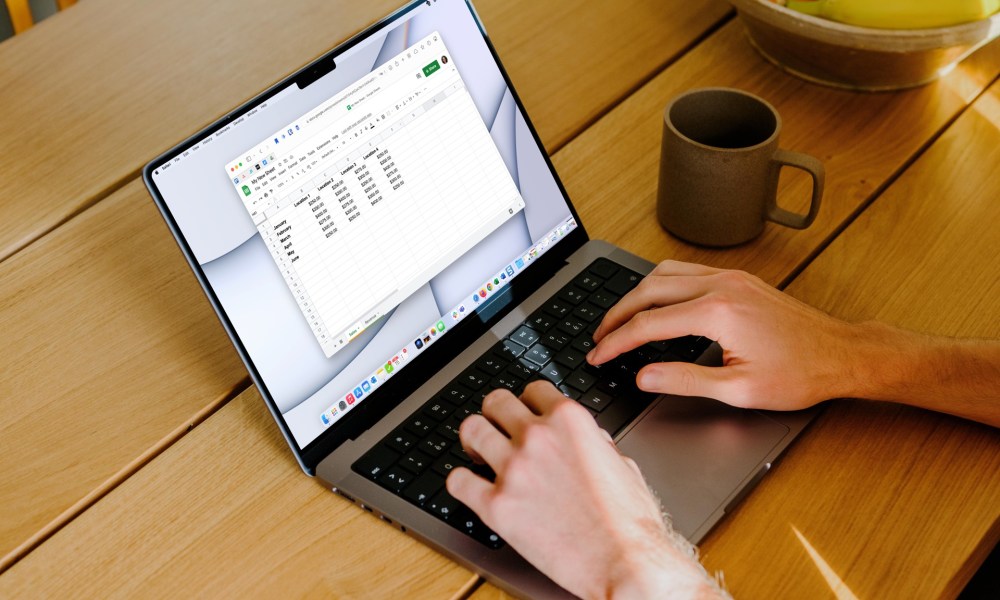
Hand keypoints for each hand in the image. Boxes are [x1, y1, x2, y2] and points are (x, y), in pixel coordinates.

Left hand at [446, 381, 718, 598]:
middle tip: (496, 427)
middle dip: (496, 413)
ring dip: (473, 439)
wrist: (625, 563)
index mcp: (570, 421)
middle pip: (496, 402)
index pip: (534, 390)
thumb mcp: (620, 462)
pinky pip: (457, 480)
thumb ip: (593, 442)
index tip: (526, 412)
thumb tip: (583, 439)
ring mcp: (513, 470)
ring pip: (471, 430)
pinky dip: (461, 481)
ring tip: (478, 453)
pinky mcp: (496, 506)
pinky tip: (471, 487)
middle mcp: (538, 438)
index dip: (529, 402)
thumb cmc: (629, 521)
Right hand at [589, 260, 865, 410]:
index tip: (598, 356)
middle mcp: (721, 286)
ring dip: (636, 294)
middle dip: (616, 314)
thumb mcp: (738, 390)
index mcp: (718, 313)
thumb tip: (643, 377)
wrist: (842, 354)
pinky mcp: (738, 279)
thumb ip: (684, 381)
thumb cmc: (799, 374)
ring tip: (619, 319)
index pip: (647, 324)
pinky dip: (659, 285)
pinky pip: (685, 272)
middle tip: (598, 337)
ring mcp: (730, 278)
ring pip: (664, 273)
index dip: (616, 343)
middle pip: (648, 289)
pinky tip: (654, 302)